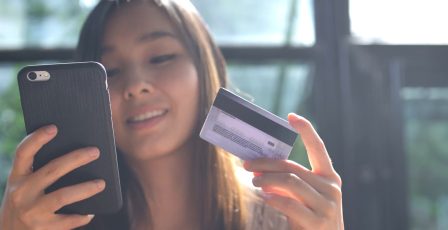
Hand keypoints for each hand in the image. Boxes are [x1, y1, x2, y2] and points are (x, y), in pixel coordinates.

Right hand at [0, 125, 105, 229]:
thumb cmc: (25, 204)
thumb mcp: (24, 187)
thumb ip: (40, 172)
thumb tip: (77, 155)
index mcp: (17, 178)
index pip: (23, 153)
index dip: (37, 139)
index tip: (54, 128)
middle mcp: (21, 193)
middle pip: (52, 170)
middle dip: (76, 159)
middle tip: (95, 151)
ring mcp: (31, 211)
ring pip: (63, 195)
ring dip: (85, 188)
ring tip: (102, 183)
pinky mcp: (42, 228)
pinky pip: (68, 220)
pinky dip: (83, 216)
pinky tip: (91, 211)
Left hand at [243, 113, 343, 229]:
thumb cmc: (310, 220)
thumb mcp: (302, 198)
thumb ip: (286, 183)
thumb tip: (260, 169)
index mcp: (329, 177)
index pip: (318, 148)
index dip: (306, 130)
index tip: (291, 116)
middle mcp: (331, 188)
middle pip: (293, 167)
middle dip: (266, 163)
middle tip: (248, 164)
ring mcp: (327, 205)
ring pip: (290, 182)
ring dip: (267, 179)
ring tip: (254, 181)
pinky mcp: (318, 222)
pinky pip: (290, 204)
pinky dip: (274, 199)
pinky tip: (265, 198)